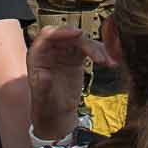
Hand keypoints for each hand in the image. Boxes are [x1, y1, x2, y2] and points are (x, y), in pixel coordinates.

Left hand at [26, 25, 109, 140]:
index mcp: (38, 56)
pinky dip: (100, 53)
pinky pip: (89, 49)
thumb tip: (43, 75)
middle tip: (97, 54)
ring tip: (106, 61)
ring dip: (96, 48)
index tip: (78, 33)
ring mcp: (64, 52)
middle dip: (84, 41)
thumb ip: (42, 86)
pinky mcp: (76, 57)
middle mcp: (50, 51)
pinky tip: (109, 62)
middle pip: (68, 35)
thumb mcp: (42, 98)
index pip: (48, 35)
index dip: (62, 31)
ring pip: (81, 40)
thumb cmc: (46, 106)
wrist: (57, 115)